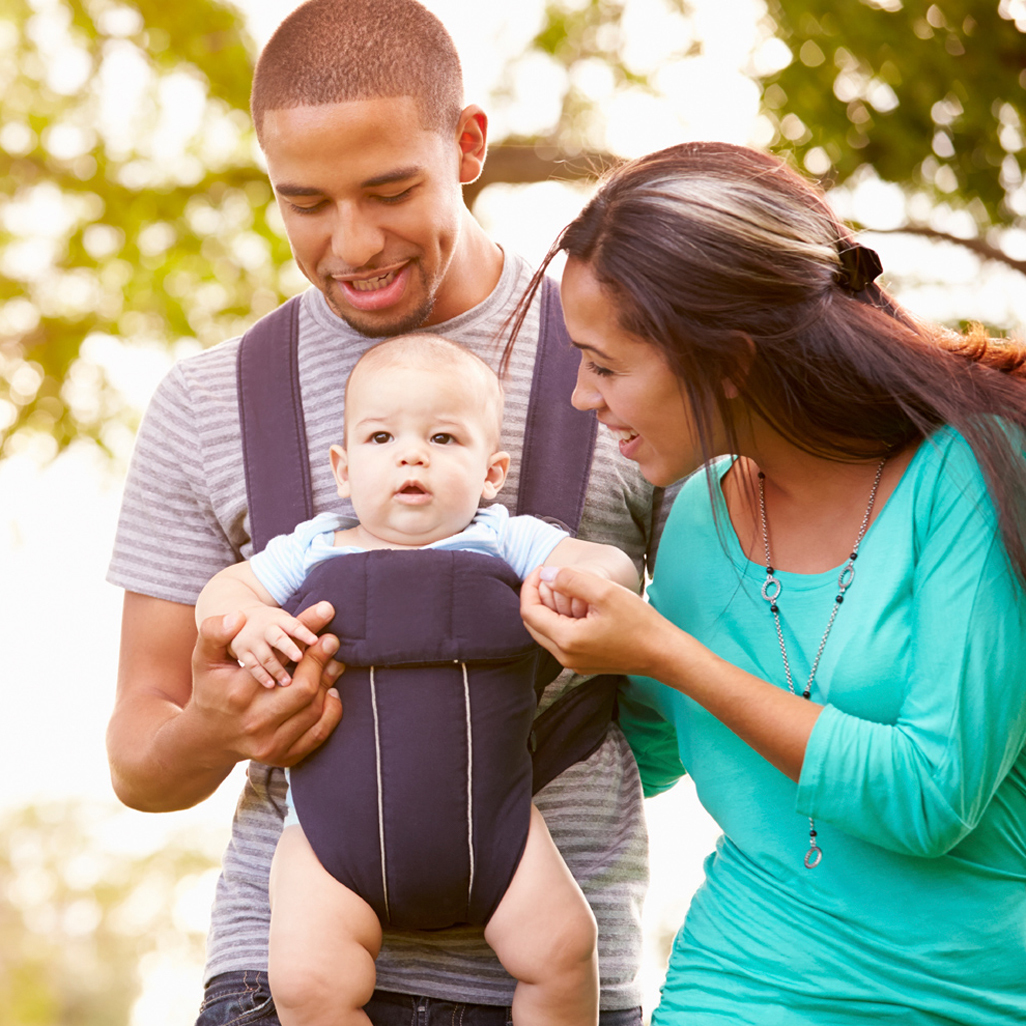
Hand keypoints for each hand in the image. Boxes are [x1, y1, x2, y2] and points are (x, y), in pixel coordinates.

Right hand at [190, 601, 344, 767]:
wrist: (207, 737)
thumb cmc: (211, 689)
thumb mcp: (204, 659)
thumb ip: (215, 633)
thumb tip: (237, 617)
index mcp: (239, 694)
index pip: (282, 661)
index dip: (307, 640)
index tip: (326, 623)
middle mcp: (255, 722)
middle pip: (304, 689)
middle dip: (321, 662)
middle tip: (331, 642)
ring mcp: (270, 744)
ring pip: (314, 709)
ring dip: (328, 683)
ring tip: (332, 663)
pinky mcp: (283, 757)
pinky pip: (319, 733)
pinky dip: (331, 711)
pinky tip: (330, 692)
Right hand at [227, 605, 320, 686]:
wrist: (240, 617)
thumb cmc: (274, 624)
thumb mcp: (288, 619)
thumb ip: (309, 620)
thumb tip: (330, 613)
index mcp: (281, 620)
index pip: (294, 625)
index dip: (304, 632)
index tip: (315, 641)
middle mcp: (266, 629)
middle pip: (278, 638)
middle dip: (288, 647)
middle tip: (299, 658)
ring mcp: (253, 641)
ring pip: (265, 655)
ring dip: (277, 668)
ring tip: (288, 681)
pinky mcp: (243, 652)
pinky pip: (252, 665)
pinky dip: (261, 675)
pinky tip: (271, 685)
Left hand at [521, 566, 670, 676]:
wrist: (663, 653)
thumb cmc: (639, 622)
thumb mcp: (605, 592)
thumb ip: (570, 580)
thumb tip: (546, 575)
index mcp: (566, 640)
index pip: (528, 611)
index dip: (529, 586)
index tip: (543, 569)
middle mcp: (564, 656)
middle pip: (533, 624)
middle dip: (535, 597)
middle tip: (549, 576)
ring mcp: (573, 663)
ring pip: (545, 633)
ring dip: (548, 609)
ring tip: (563, 588)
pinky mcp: (583, 664)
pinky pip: (560, 641)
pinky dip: (560, 621)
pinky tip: (576, 607)